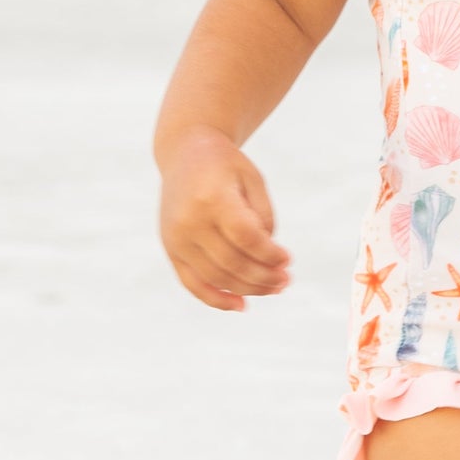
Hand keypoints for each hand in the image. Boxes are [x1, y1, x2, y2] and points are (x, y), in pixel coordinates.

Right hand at [159, 131, 291, 310]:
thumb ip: (262, 216)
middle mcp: (189, 221)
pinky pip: (192, 283)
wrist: (185, 154)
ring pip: (216, 277)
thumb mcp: (252, 179)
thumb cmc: (226, 166)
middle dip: (264, 277)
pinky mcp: (171, 249)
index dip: (270, 255)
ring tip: (275, 288)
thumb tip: (269, 259)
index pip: (246, 238)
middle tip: (286, 280)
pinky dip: (216, 299)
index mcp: (212, 198)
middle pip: (232, 263)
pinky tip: (241, 305)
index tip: (288, 259)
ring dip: (248, 289)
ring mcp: (176, 238)